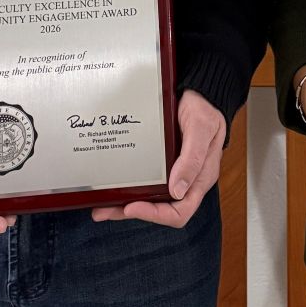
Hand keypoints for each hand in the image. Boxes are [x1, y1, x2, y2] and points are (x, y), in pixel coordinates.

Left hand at [92, 89, 225, 226]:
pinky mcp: (162, 163)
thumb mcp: (201, 128)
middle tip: (104, 211)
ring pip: (150, 199)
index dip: (156, 214)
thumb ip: (193, 159)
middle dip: (132, 212)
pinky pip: (146, 182)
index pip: (180, 211)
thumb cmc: (204, 108)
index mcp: (200, 178)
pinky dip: (129, 188)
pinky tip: (112, 187)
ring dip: (125, 205)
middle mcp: (186, 180)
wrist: (198, 92)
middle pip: (160, 209)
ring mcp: (173, 172)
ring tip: (101, 207)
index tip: (132, 207)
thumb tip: (178, 191)